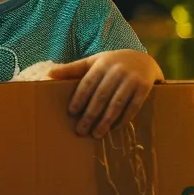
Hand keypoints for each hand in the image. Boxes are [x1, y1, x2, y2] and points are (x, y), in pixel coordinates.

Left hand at [48, 50, 162, 137]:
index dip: (79, 98)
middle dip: (90, 115)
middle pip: (101, 96)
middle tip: (80, 130)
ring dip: (106, 121)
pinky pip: (133, 107)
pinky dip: (123, 119)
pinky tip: (114, 128)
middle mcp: (117, 71)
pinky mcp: (144, 88)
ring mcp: (132, 79)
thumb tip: (49, 74)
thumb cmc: (112, 64)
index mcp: (102, 64)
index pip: (88, 83)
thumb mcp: (93, 62)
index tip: (71, 113)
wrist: (143, 60)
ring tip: (96, 134)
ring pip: (116, 103)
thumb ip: (72, 69)